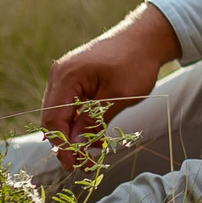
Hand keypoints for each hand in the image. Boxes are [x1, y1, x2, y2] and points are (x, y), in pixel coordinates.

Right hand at [41, 4, 180, 171]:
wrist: (147, 37)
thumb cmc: (135, 62)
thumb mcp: (118, 96)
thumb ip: (93, 121)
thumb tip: (75, 147)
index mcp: (66, 76)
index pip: (54, 119)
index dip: (62, 145)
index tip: (73, 165)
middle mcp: (60, 75)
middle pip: (54, 118)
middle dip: (67, 143)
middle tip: (83, 164)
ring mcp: (66, 76)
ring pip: (63, 114)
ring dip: (76, 135)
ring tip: (93, 152)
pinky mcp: (76, 80)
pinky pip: (72, 106)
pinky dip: (82, 123)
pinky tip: (96, 137)